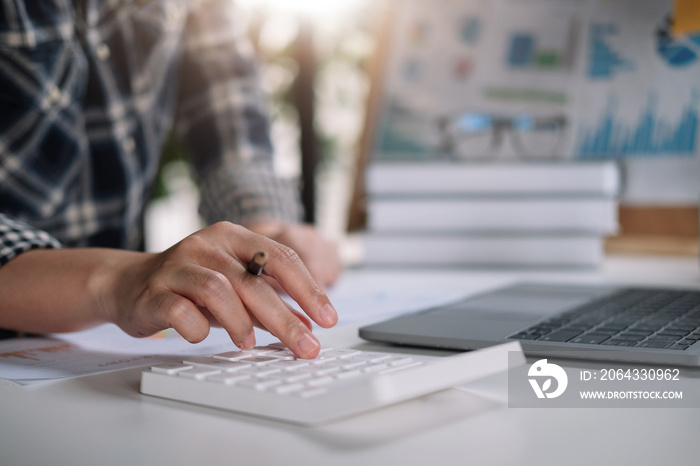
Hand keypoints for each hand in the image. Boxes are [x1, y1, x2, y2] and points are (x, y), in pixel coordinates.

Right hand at [105, 222, 337, 357]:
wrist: (128, 283)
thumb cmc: (191, 285)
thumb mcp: (234, 287)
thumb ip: (268, 301)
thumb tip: (308, 325)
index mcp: (233, 236)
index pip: (281, 256)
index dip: (309, 289)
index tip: (328, 318)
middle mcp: (206, 244)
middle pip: (255, 281)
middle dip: (286, 319)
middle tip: (306, 347)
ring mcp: (178, 265)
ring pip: (219, 291)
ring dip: (240, 323)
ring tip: (249, 344)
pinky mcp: (153, 291)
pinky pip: (180, 311)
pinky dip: (197, 328)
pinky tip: (202, 336)